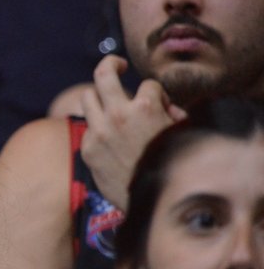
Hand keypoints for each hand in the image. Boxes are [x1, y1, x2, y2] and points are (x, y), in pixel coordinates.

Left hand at [80, 55, 186, 210]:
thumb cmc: (172, 168)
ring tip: (107, 101)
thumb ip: (169, 116)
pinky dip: (97, 128)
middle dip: (111, 65)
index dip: (156, 95)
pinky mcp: (88, 148)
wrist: (153, 203)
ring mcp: (99, 131)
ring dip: (99, 96)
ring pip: (87, 96)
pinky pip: (87, 128)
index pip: (147, 85)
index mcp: (145, 107)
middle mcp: (118, 114)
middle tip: (117, 66)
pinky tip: (107, 136)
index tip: (159, 107)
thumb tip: (163, 107)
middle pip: (103, 73)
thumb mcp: (180, 136)